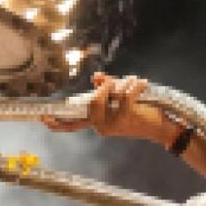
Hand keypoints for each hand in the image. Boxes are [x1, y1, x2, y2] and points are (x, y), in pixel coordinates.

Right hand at [43, 72, 173, 143]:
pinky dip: (133, 85)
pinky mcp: (127, 116)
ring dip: (118, 85)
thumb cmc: (142, 113)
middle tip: (115, 82)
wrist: (162, 129)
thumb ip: (108, 89)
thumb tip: (96, 77)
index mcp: (98, 124)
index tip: (43, 119)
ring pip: (103, 97)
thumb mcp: (122, 100)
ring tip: (132, 81)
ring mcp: (114, 123)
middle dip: (102, 87)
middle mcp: (102, 127)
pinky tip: (141, 83)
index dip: (58, 123)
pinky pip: (123, 94)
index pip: (74, 125)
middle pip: (90, 102)